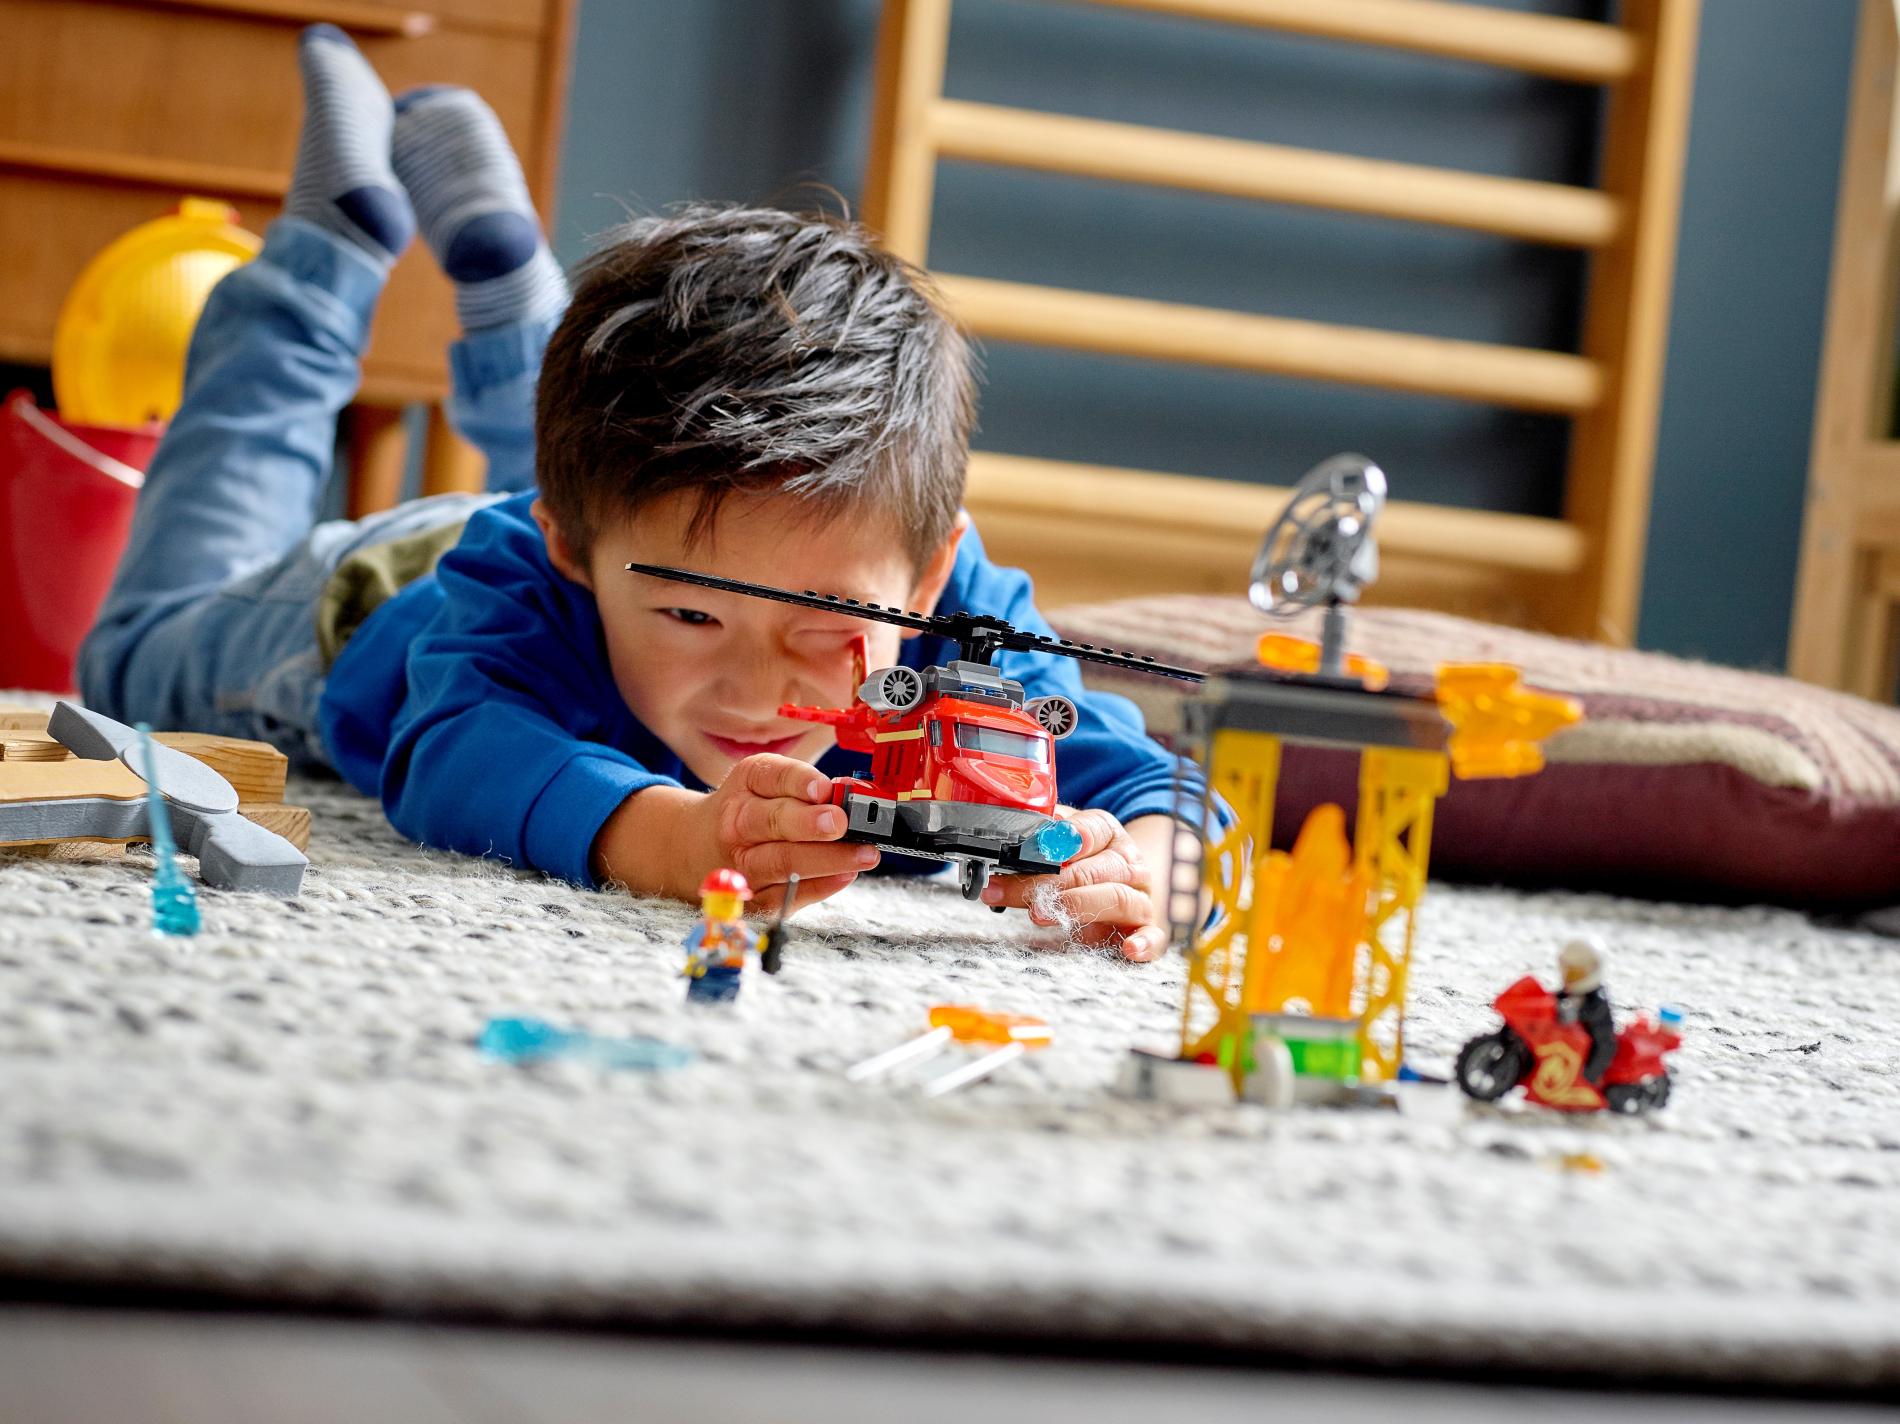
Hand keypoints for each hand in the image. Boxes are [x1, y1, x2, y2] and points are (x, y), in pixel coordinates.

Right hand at [593, 755, 877, 909]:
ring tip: (863, 854)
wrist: (695, 848)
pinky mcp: (751, 898)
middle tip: (840, 822)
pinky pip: (787, 895)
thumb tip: (850, 796)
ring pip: (782, 862)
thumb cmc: (747, 810)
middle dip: (808, 823)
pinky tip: (845, 875)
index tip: (824, 788)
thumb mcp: (765, 783)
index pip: (771, 776)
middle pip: (772, 822)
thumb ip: (804, 786)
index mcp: (744, 785)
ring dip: (826, 859)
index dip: (799, 781)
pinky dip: (819, 886)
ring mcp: (741, 864)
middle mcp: (737, 824)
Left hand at [980, 808, 1167, 960]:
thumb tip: (1015, 833)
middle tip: (1014, 890)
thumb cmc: (1084, 865)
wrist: (1120, 889)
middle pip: (1092, 870)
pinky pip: (1153, 937)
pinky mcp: (1146, 931)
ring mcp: (1140, 898)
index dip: (1070, 836)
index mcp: (1109, 836)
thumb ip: (1041, 836)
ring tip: (1039, 914)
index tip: (1043, 843)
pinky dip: (1144, 943)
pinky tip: (1128, 949)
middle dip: (1049, 881)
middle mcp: (1129, 865)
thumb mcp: (1061, 843)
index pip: (1094, 829)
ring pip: (1118, 899)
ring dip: (1076, 906)